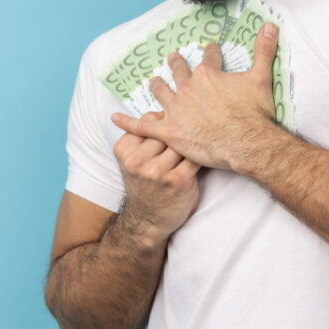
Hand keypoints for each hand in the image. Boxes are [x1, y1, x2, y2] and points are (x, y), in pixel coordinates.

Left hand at [111, 23, 280, 172]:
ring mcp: (177, 110)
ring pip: (161, 94)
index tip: (210, 49)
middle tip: (172, 59)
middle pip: (179, 72)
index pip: (209, 58)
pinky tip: (115, 118)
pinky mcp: (170, 131)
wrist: (247, 142)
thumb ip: (264, 50)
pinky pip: (144, 125)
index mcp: (208, 75)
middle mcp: (188, 89)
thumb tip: (270, 25)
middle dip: (176, 65)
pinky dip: (128, 122)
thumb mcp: (261, 77)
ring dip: (156, 86)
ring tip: (152, 81)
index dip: (211, 53)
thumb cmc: (254, 113)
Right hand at [112, 111, 201, 244]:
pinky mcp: (178, 181)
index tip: (172, 120)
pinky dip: (200, 156)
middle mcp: (137, 161)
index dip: (164, 119)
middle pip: (166, 130)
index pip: (148, 120)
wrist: (147, 220)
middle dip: (179, 129)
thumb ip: (141, 137)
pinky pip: (194, 158)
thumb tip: (163, 107)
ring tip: (196, 141)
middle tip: (189, 128)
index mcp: (124, 150)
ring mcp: (157, 172)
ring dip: (190, 142)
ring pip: (181, 142)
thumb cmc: (143, 185)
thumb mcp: (131, 160)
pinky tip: (203, 153)